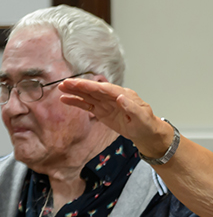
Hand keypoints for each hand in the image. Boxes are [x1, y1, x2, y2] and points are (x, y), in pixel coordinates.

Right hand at [57, 79, 172, 158]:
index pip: (105, 89)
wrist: (146, 133)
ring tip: (61, 88)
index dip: (91, 86)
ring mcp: (106, 104)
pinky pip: (87, 105)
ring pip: (88, 96)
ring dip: (75, 92)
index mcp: (124, 95)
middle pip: (94, 90)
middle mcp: (113, 97)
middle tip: (64, 83)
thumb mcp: (142, 117)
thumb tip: (120, 97)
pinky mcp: (102, 111)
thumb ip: (132, 108)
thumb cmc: (146, 124)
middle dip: (80, 86)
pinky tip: (65, 99)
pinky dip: (76, 102)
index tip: (79, 83)